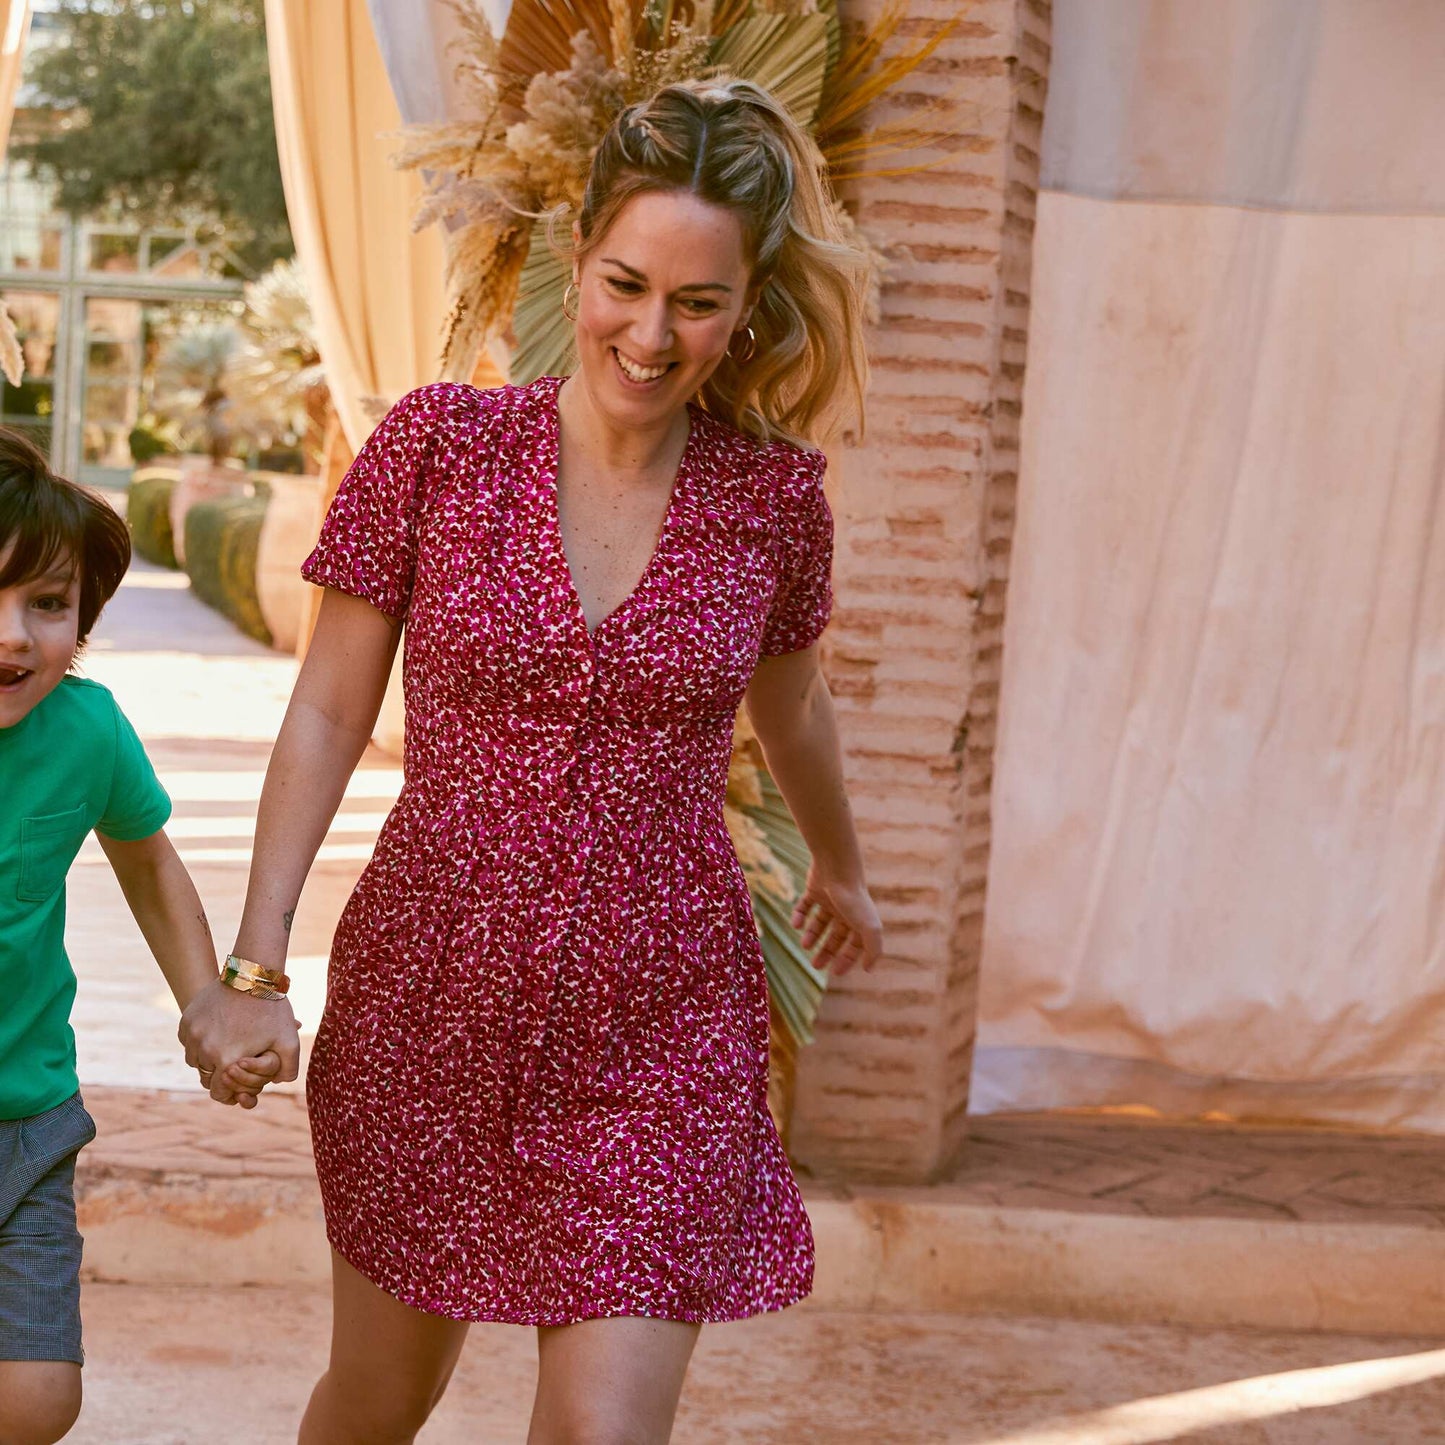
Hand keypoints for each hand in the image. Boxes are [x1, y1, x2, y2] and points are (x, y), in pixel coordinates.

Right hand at [179, 978, 300, 1106]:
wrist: (252, 975)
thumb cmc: (272, 1009)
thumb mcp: (289, 1041)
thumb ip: (288, 1070)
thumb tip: (278, 1084)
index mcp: (227, 1061)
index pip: (219, 1092)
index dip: (229, 1091)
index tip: (237, 1082)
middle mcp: (204, 1051)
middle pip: (207, 1077)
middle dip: (219, 1074)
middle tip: (234, 1062)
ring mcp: (192, 1035)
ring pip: (195, 1060)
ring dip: (207, 1058)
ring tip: (225, 1046)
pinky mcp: (186, 1021)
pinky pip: (188, 1042)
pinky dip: (198, 1042)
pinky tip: (215, 1032)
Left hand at [792, 866, 883, 976]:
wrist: (836, 867)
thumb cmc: (853, 899)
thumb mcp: (870, 928)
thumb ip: (874, 949)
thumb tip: (869, 969)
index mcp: (860, 920)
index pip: (855, 944)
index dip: (847, 959)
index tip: (835, 973)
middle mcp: (845, 910)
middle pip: (835, 936)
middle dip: (827, 952)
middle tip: (816, 966)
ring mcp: (829, 899)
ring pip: (819, 922)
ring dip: (812, 936)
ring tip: (805, 945)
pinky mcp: (814, 889)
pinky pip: (805, 906)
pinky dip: (799, 916)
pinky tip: (797, 925)